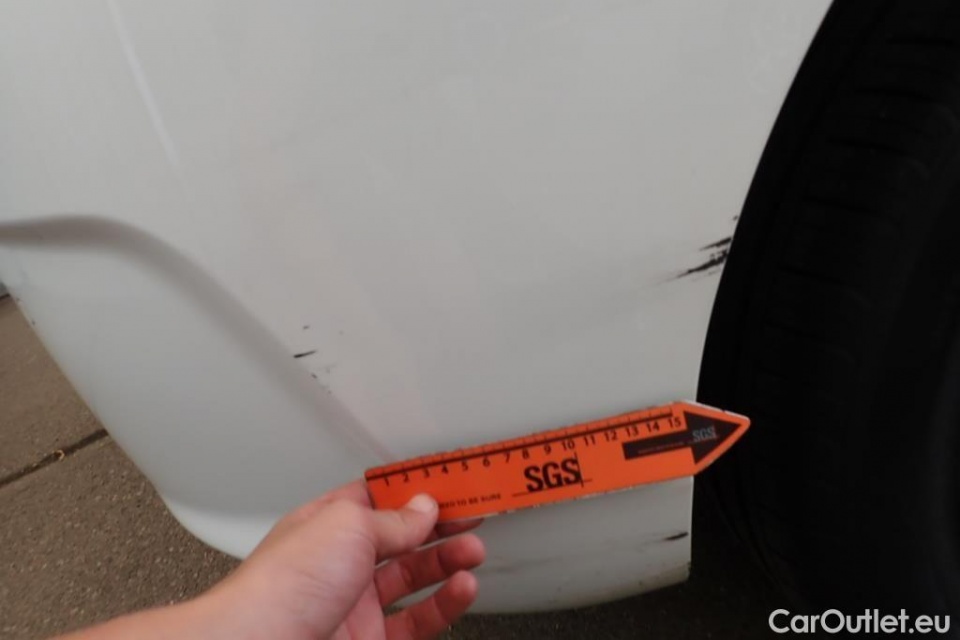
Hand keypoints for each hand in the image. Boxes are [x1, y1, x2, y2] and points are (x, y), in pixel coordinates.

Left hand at [206, 480, 484, 638]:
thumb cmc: (281, 588)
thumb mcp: (346, 527)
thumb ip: (393, 518)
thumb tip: (423, 507)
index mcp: (327, 524)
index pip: (381, 496)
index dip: (417, 488)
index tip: (452, 482)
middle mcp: (340, 562)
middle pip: (402, 535)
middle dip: (441, 523)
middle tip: (474, 513)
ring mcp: (355, 604)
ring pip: (414, 576)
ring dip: (448, 561)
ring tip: (474, 550)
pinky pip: (418, 618)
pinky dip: (445, 602)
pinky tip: (462, 588)